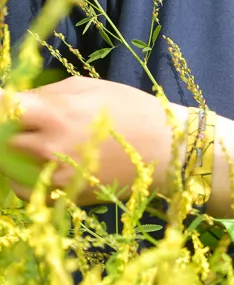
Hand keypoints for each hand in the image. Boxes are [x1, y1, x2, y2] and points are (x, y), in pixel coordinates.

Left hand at [5, 76, 186, 203]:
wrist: (165, 150)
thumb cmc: (134, 110)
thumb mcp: (95, 88)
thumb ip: (53, 92)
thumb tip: (23, 98)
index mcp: (55, 113)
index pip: (4, 107)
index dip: (0, 104)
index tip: (4, 104)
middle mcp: (47, 146)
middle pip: (4, 138)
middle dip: (15, 129)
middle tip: (33, 124)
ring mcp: (52, 175)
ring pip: (10, 165)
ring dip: (19, 154)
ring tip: (45, 145)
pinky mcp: (61, 196)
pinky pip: (25, 189)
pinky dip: (28, 178)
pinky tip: (48, 167)